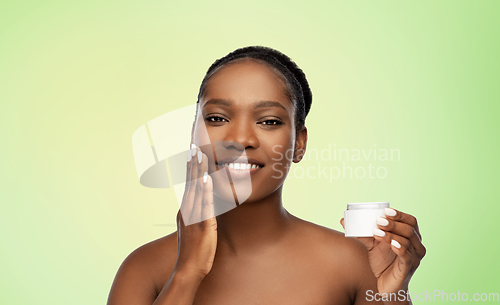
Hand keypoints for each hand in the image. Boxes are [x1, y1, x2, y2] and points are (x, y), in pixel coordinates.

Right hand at [173, 144, 216, 280]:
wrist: (188, 270)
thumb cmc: (194, 252)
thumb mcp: (194, 230)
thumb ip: (197, 217)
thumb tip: (203, 207)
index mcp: (185, 211)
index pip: (187, 185)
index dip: (190, 169)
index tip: (192, 154)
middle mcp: (187, 211)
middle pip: (189, 183)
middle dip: (192, 164)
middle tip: (194, 147)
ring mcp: (193, 217)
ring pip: (195, 190)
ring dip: (197, 171)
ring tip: (200, 155)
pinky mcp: (202, 225)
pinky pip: (203, 204)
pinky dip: (204, 190)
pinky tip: (206, 178)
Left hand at [341, 208, 425, 294]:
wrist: (384, 286)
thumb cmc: (381, 263)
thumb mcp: (372, 246)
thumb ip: (361, 233)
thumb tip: (342, 221)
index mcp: (410, 237)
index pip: (411, 221)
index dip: (400, 215)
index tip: (386, 211)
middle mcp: (416, 246)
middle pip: (409, 230)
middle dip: (394, 224)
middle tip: (379, 221)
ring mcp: (414, 258)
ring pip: (406, 241)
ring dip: (391, 235)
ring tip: (377, 232)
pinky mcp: (408, 269)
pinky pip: (407, 257)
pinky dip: (400, 249)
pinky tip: (392, 244)